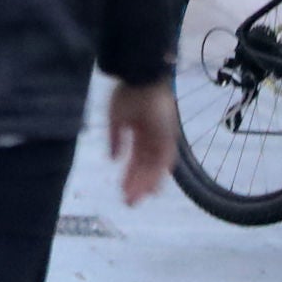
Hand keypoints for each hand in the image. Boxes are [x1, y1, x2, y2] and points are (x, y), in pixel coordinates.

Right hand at [108, 80, 178, 204]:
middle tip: (128, 202)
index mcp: (140, 133)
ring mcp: (162, 138)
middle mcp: (153, 139)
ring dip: (145, 184)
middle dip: (137, 185)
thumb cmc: (127, 93)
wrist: (141, 78)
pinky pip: (165, 161)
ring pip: (155, 168)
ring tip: (136, 198)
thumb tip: (112, 159)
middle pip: (145, 167)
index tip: (122, 190)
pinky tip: (151, 187)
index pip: (136, 159)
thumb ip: (115, 139)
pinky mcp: (169, 137)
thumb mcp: (116, 118)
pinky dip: (158, 175)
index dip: (129, 175)